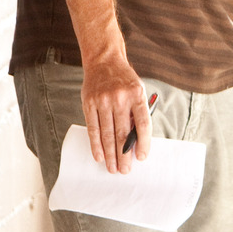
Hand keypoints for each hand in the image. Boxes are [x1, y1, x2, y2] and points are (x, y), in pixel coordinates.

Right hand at [83, 51, 150, 174]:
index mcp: (137, 94)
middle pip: (123, 132)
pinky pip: (93, 128)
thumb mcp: (137, 91)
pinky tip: (99, 156)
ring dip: (110, 154)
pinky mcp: (89, 103)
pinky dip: (96, 144)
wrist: (104, 61)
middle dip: (124, 155)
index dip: (143, 143)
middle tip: (125, 170)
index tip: (142, 157)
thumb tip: (136, 143)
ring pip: (107, 134)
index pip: (143, 123)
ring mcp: (103, 100)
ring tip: (112, 168)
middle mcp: (120, 98)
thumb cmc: (124, 80)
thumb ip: (137, 113)